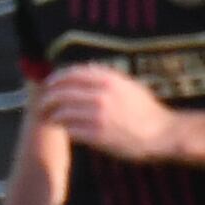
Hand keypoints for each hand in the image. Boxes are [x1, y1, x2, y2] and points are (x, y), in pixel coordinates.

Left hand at [37, 63, 182, 162]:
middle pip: (62, 92)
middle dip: (48, 98)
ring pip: (62, 112)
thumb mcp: (129, 85)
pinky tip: (63, 129)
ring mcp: (98, 116)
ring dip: (52, 115)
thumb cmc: (146, 110)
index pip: (72, 74)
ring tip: (49, 118)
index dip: (56, 78)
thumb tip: (85, 69)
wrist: (162, 134)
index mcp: (109, 80)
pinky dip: (63, 128)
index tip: (49, 83)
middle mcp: (102, 95)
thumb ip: (107, 77)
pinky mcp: (97, 135)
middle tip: (42, 104)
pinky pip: (70, 129)